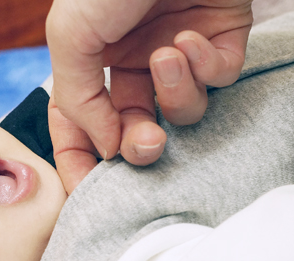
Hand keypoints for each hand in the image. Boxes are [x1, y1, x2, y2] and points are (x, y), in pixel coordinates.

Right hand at [46, 0, 252, 192]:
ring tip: (167, 54)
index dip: (83, 163)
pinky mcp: (221, 44)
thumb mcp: (71, 35)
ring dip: (177, 92)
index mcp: (94, 62)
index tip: (88, 192)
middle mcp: (137, 64)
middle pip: (138, 131)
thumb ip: (78, 99)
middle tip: (147, 143)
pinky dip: (207, 66)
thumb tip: (105, 148)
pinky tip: (191, 36)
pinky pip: (220, 80)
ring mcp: (179, 56)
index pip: (83, 126)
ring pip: (185, 113)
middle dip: (142, 145)